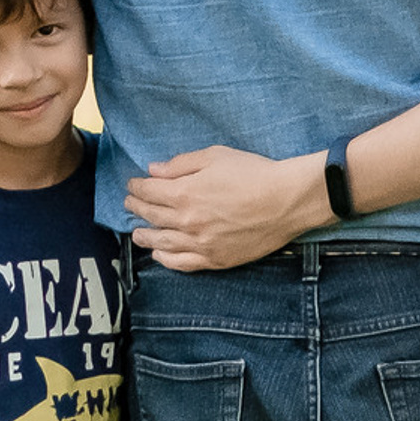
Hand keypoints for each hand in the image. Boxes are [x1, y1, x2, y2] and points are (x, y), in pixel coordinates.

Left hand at [126, 146, 324, 270]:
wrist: (289, 201)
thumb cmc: (256, 173)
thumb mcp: (216, 156)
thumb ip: (181, 164)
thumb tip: (154, 170)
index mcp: (185, 193)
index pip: (148, 191)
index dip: (136, 186)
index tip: (132, 184)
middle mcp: (188, 222)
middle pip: (151, 216)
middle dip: (136, 208)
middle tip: (130, 203)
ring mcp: (201, 244)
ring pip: (161, 243)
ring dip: (144, 236)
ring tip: (137, 233)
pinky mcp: (217, 259)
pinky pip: (183, 264)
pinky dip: (166, 259)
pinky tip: (159, 254)